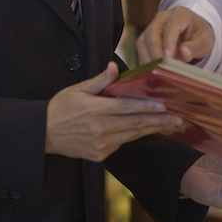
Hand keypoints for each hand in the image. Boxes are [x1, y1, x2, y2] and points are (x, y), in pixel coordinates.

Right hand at [45, 62, 181, 161]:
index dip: (147, 107)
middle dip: (158, 121)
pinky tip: (148, 130)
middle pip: (135, 124)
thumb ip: (100, 80)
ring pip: (132, 135)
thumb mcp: (78, 89)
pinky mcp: (100, 155)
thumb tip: (114, 66)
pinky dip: (136, 136)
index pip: (127, 108)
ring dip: (152, 129)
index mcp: (96, 110)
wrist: (44, 133)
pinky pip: (122, 143)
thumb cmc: (61, 107)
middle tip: (178, 117)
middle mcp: (101, 129)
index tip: (164, 106)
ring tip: (170, 124)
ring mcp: (101, 144)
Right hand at [136, 6, 215, 64]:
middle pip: (152, 32)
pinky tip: (153, 71)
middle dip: (155, 51)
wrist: (194, 33)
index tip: (168, 58)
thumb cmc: (200, 36)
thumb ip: (195, 47)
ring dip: (148, 58)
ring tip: (157, 71)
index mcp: (180, 14)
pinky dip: (145, 61)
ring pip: (142, 41)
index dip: (168, 42)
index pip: (171, 27)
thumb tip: (184, 54)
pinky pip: (141, 49)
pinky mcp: (146, 38)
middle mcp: (162, 18)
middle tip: (161, 66)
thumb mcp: (205, 41)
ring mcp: (152, 26)